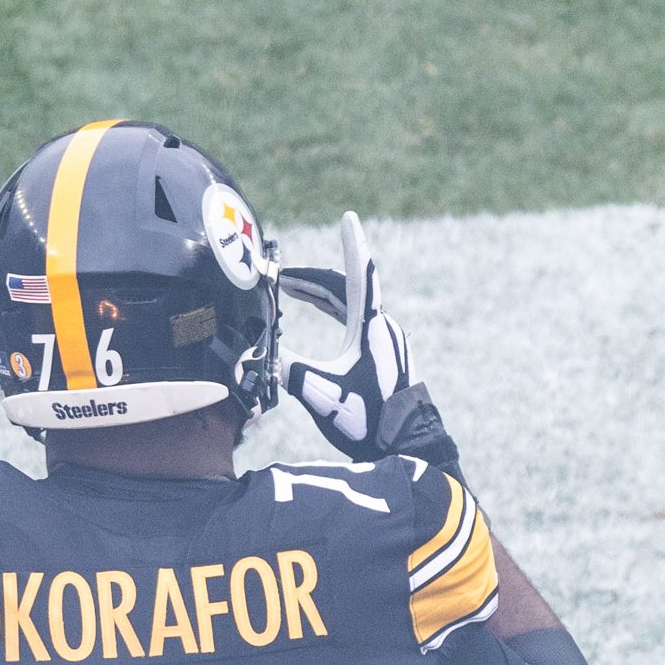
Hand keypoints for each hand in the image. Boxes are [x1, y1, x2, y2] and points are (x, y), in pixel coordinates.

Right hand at [279, 213, 458, 473]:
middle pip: (344, 289)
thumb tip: (258, 356)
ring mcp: (383, 341)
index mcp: (370, 327)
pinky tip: (317, 315)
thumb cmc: (368, 420)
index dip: (352, 245)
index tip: (349, 218)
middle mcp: (381, 328)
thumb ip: (288, 370)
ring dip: (319, 295)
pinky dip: (331, 311)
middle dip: (311, 279)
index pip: (358, 275)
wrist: (406, 446)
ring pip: (348, 305)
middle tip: (282, 275)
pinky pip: (353, 320)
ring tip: (290, 290)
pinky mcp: (381, 356)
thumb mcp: (321, 393)